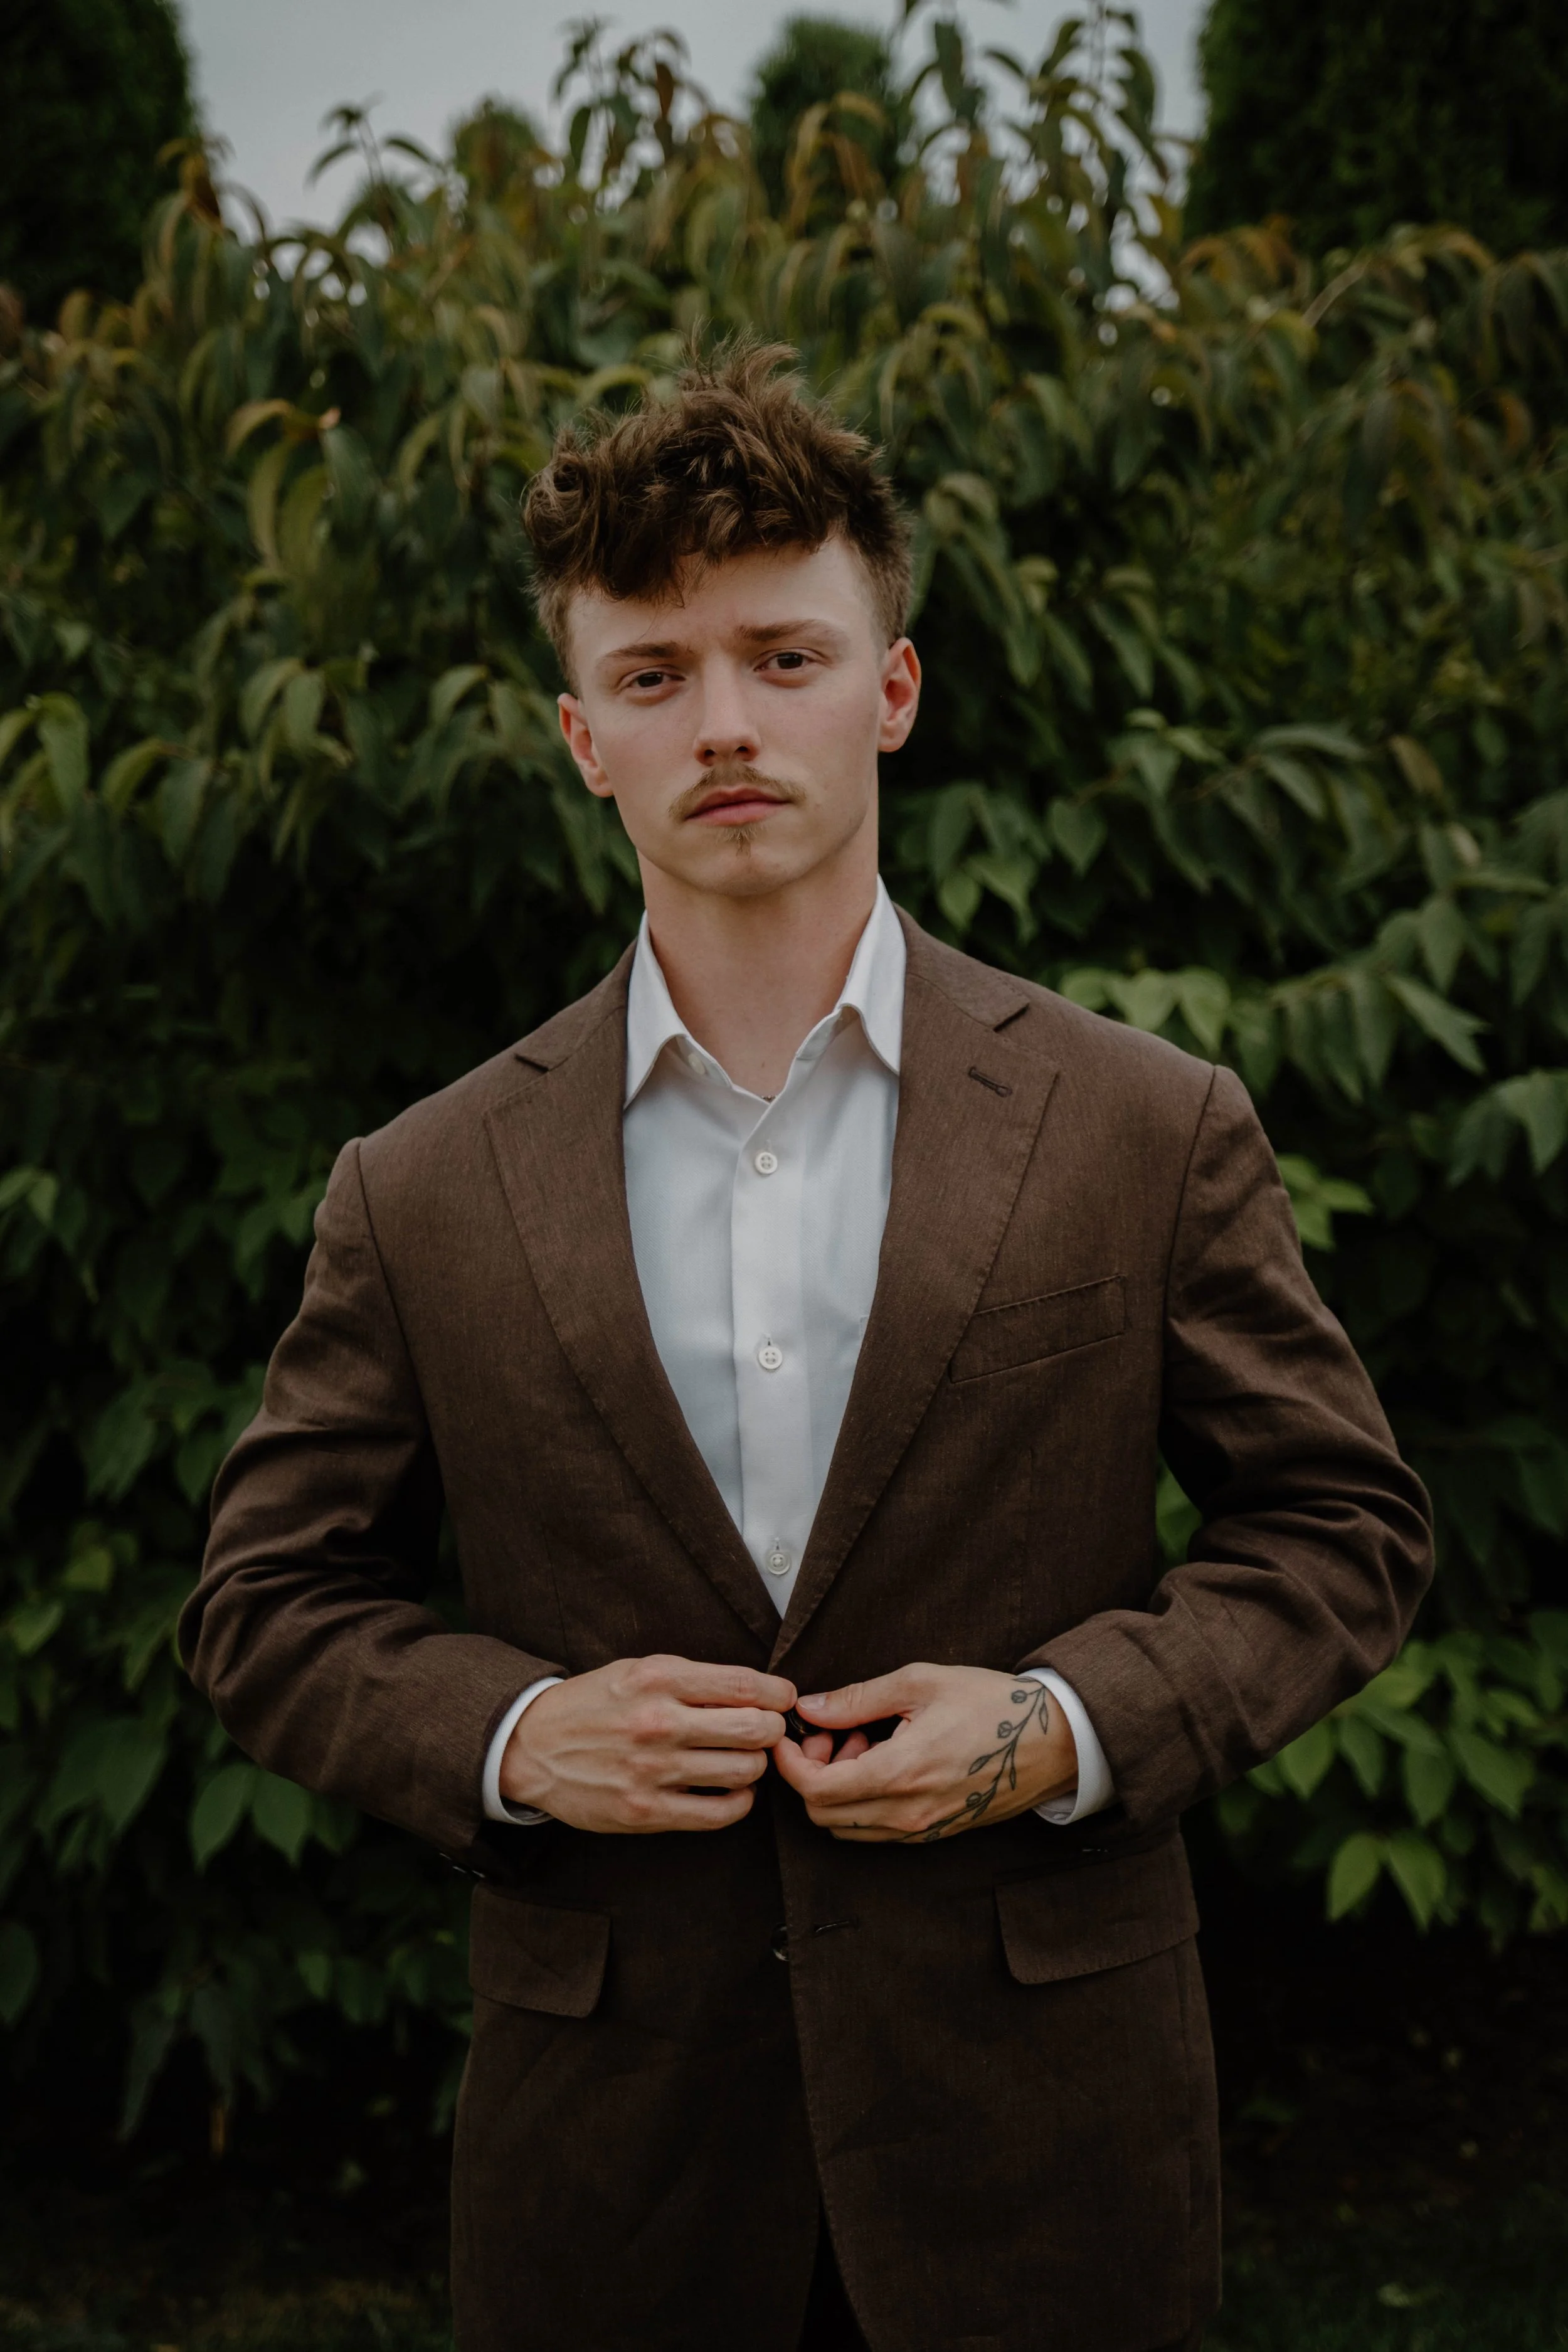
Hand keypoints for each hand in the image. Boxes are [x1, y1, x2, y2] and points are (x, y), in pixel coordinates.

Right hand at [499, 1654, 795, 1833]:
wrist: (532, 1746)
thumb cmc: (592, 1705)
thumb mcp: (638, 1670)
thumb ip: (693, 1679)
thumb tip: (756, 1691)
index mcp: (658, 1679)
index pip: (743, 1685)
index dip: (777, 1693)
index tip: (784, 1699)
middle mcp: (657, 1723)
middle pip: (753, 1729)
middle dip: (772, 1730)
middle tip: (766, 1732)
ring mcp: (652, 1770)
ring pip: (743, 1771)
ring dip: (755, 1766)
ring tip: (744, 1760)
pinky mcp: (645, 1811)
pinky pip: (718, 1812)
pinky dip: (739, 1802)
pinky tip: (733, 1791)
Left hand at [772, 1663, 1077, 1841]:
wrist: (1053, 1742)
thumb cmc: (992, 1704)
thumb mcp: (921, 1684)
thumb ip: (858, 1699)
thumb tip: (810, 1707)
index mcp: (900, 1774)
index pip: (814, 1789)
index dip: (788, 1761)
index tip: (787, 1731)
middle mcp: (907, 1814)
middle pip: (823, 1815)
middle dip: (811, 1772)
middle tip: (831, 1732)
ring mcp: (921, 1831)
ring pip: (847, 1827)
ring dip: (837, 1788)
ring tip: (863, 1742)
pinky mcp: (934, 1834)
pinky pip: (876, 1830)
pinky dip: (863, 1800)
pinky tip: (885, 1761)